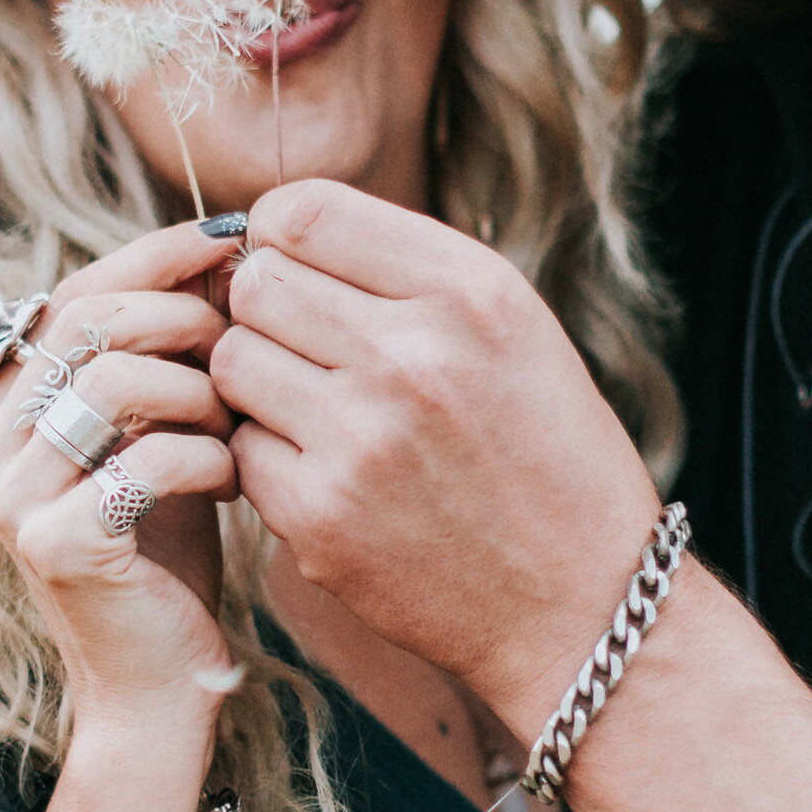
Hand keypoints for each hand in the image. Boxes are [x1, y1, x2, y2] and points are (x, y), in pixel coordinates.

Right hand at [0, 223, 242, 733]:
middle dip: (184, 320)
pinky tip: (233, 481)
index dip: (155, 256)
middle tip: (246, 348)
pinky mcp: (53, 544)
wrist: (157, 682)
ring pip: (112, 380)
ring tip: (238, 424)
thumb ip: (164, 356)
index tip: (231, 239)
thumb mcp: (159, 433)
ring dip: (198, 391)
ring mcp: (9, 495)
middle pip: (88, 323)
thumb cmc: (167, 550)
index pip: (73, 294)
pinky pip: (146, 459)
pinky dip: (206, 458)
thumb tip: (222, 253)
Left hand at [208, 180, 660, 724]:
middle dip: (267, 310)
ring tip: (316, 410)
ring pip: (232, 360)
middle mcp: (414, 355)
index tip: (298, 270)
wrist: (580, 602)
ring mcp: (361, 438)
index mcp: (470, 291)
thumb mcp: (512, 327)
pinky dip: (268, 457)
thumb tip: (272, 233)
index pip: (305, 209)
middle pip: (256, 282)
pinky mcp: (320, 516)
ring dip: (258, 381)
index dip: (279, 235)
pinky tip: (326, 475)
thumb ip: (403, 269)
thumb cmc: (543, 452)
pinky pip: (240, 448)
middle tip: (309, 351)